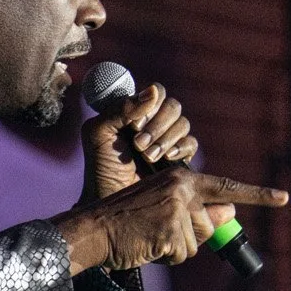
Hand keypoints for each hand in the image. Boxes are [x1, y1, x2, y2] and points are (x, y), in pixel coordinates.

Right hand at [55, 166, 286, 273]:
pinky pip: (181, 255)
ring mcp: (177, 208)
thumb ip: (195, 210)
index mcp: (181, 177)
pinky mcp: (170, 229)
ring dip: (175, 248)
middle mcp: (182, 187)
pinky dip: (165, 257)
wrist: (93, 229)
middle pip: (209, 225)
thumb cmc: (126, 221)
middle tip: (158, 233)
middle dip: (190, 237)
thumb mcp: (163, 209)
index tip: (283, 198)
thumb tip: (230, 210)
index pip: (226, 187)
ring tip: (149, 237)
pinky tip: (146, 245)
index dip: (258, 195)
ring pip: (195, 243)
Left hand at [81, 82, 198, 201]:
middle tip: (139, 145)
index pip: (155, 92)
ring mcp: (168, 139)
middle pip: (173, 106)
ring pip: (183, 124)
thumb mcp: (99, 132)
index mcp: (135, 110)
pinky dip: (181, 148)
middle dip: (157, 125)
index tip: (133, 125)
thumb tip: (152, 91)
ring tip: (147, 157)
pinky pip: (191, 143)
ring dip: (165, 139)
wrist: (111, 198)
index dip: (149, 105)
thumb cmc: (101, 166)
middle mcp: (153, 122)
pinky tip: (167, 159)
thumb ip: (121, 108)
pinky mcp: (179, 158)